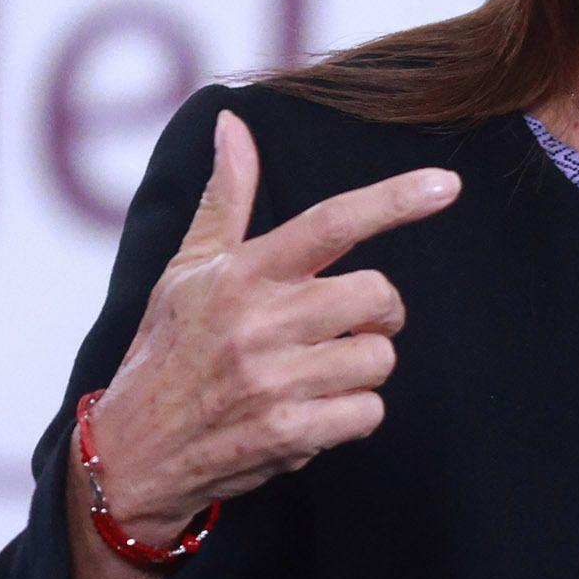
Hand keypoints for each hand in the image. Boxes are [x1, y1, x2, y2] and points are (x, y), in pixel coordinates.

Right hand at [70, 110, 458, 578]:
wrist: (131, 455)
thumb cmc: (167, 353)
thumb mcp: (185, 271)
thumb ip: (225, 200)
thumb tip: (232, 124)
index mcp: (239, 274)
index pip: (329, 223)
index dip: (393, 201)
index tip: (446, 185)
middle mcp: (257, 321)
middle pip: (377, 295)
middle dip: (380, 312)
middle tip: (353, 325)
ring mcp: (273, 380)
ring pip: (378, 358)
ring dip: (362, 369)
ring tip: (318, 375)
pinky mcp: (287, 434)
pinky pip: (368, 412)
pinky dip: (352, 417)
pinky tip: (312, 415)